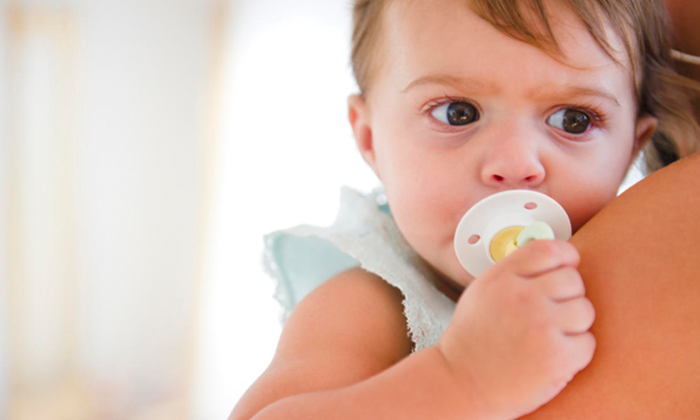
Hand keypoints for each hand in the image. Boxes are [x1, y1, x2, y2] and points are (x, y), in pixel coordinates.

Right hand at [439, 240, 595, 419]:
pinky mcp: (557, 357)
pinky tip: (550, 356)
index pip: (550, 250)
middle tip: (549, 315)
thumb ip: (515, 272)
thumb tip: (555, 257)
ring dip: (573, 324)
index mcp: (502, 277)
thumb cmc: (473, 339)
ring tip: (548, 337)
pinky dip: (574, 352)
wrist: (461, 383)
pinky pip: (587, 342)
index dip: (565, 258)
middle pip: (573, 280)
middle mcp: (523, 297)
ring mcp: (542, 326)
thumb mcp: (482, 292)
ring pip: (585, 310)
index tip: (566, 268)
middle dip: (566, 296)